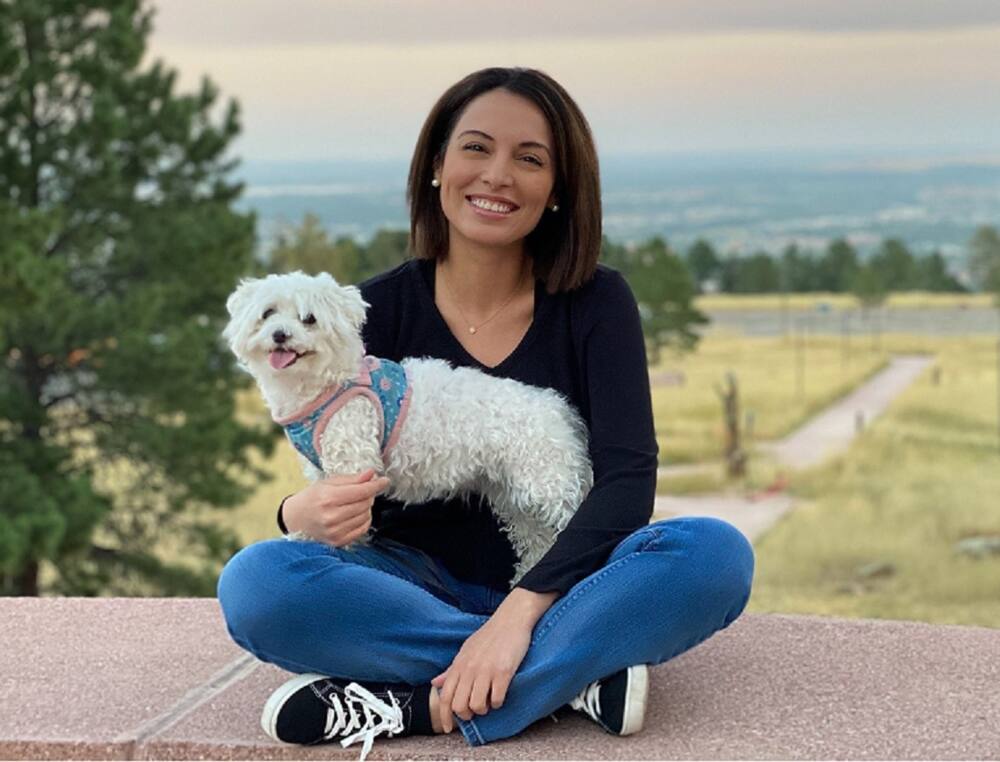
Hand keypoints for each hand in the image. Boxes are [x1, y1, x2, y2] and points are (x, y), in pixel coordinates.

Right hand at [281, 467, 389, 546]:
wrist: (296, 519)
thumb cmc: (312, 498)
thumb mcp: (328, 483)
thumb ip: (351, 479)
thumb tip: (371, 474)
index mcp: (328, 498)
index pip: (361, 491)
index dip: (376, 485)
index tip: (385, 480)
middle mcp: (331, 517)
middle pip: (365, 503)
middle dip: (369, 494)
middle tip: (364, 489)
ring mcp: (335, 532)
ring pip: (366, 516)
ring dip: (366, 507)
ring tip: (355, 502)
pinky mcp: (338, 542)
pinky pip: (363, 528)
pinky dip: (364, 519)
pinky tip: (355, 514)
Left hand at [430, 608, 531, 732]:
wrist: (511, 619)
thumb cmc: (489, 636)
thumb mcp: (466, 650)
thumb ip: (451, 669)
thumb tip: (435, 682)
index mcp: (459, 664)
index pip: (445, 696)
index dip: (445, 716)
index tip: (449, 728)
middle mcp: (470, 669)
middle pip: (459, 706)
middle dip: (467, 715)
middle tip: (476, 711)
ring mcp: (486, 670)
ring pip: (477, 706)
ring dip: (484, 710)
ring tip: (489, 702)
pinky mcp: (503, 671)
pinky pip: (497, 699)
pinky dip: (498, 703)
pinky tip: (500, 695)